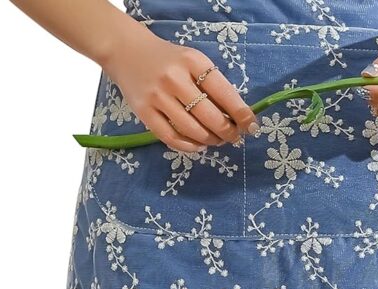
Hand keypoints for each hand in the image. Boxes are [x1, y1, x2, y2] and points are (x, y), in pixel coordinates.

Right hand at [101, 28, 257, 151]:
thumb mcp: (193, 61)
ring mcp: (157, 97)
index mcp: (193, 62)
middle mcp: (175, 79)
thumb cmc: (169, 59)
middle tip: (234, 137)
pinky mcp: (143, 112)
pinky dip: (189, 146)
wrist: (126, 51)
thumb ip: (213, 84)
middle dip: (228, 132)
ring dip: (210, 140)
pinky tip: (198, 145)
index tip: (251, 126)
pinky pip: (170, 138)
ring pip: (192, 130)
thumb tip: (237, 116)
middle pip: (210, 116)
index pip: (224, 93)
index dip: (241, 114)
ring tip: (217, 140)